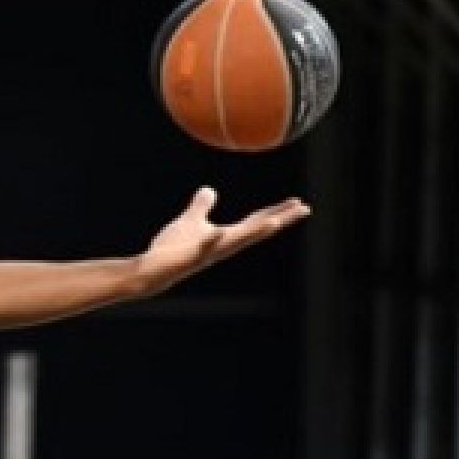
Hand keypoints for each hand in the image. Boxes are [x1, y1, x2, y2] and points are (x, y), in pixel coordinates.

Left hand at [135, 187, 309, 293]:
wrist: (155, 268)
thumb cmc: (173, 248)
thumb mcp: (190, 220)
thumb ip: (201, 206)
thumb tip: (209, 190)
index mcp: (227, 236)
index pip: (257, 222)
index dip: (277, 212)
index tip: (298, 203)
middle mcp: (224, 246)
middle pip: (257, 231)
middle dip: (280, 219)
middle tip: (304, 208)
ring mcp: (210, 252)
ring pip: (237, 242)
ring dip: (255, 232)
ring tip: (276, 222)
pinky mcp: (191, 256)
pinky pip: (204, 248)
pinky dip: (212, 241)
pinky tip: (219, 232)